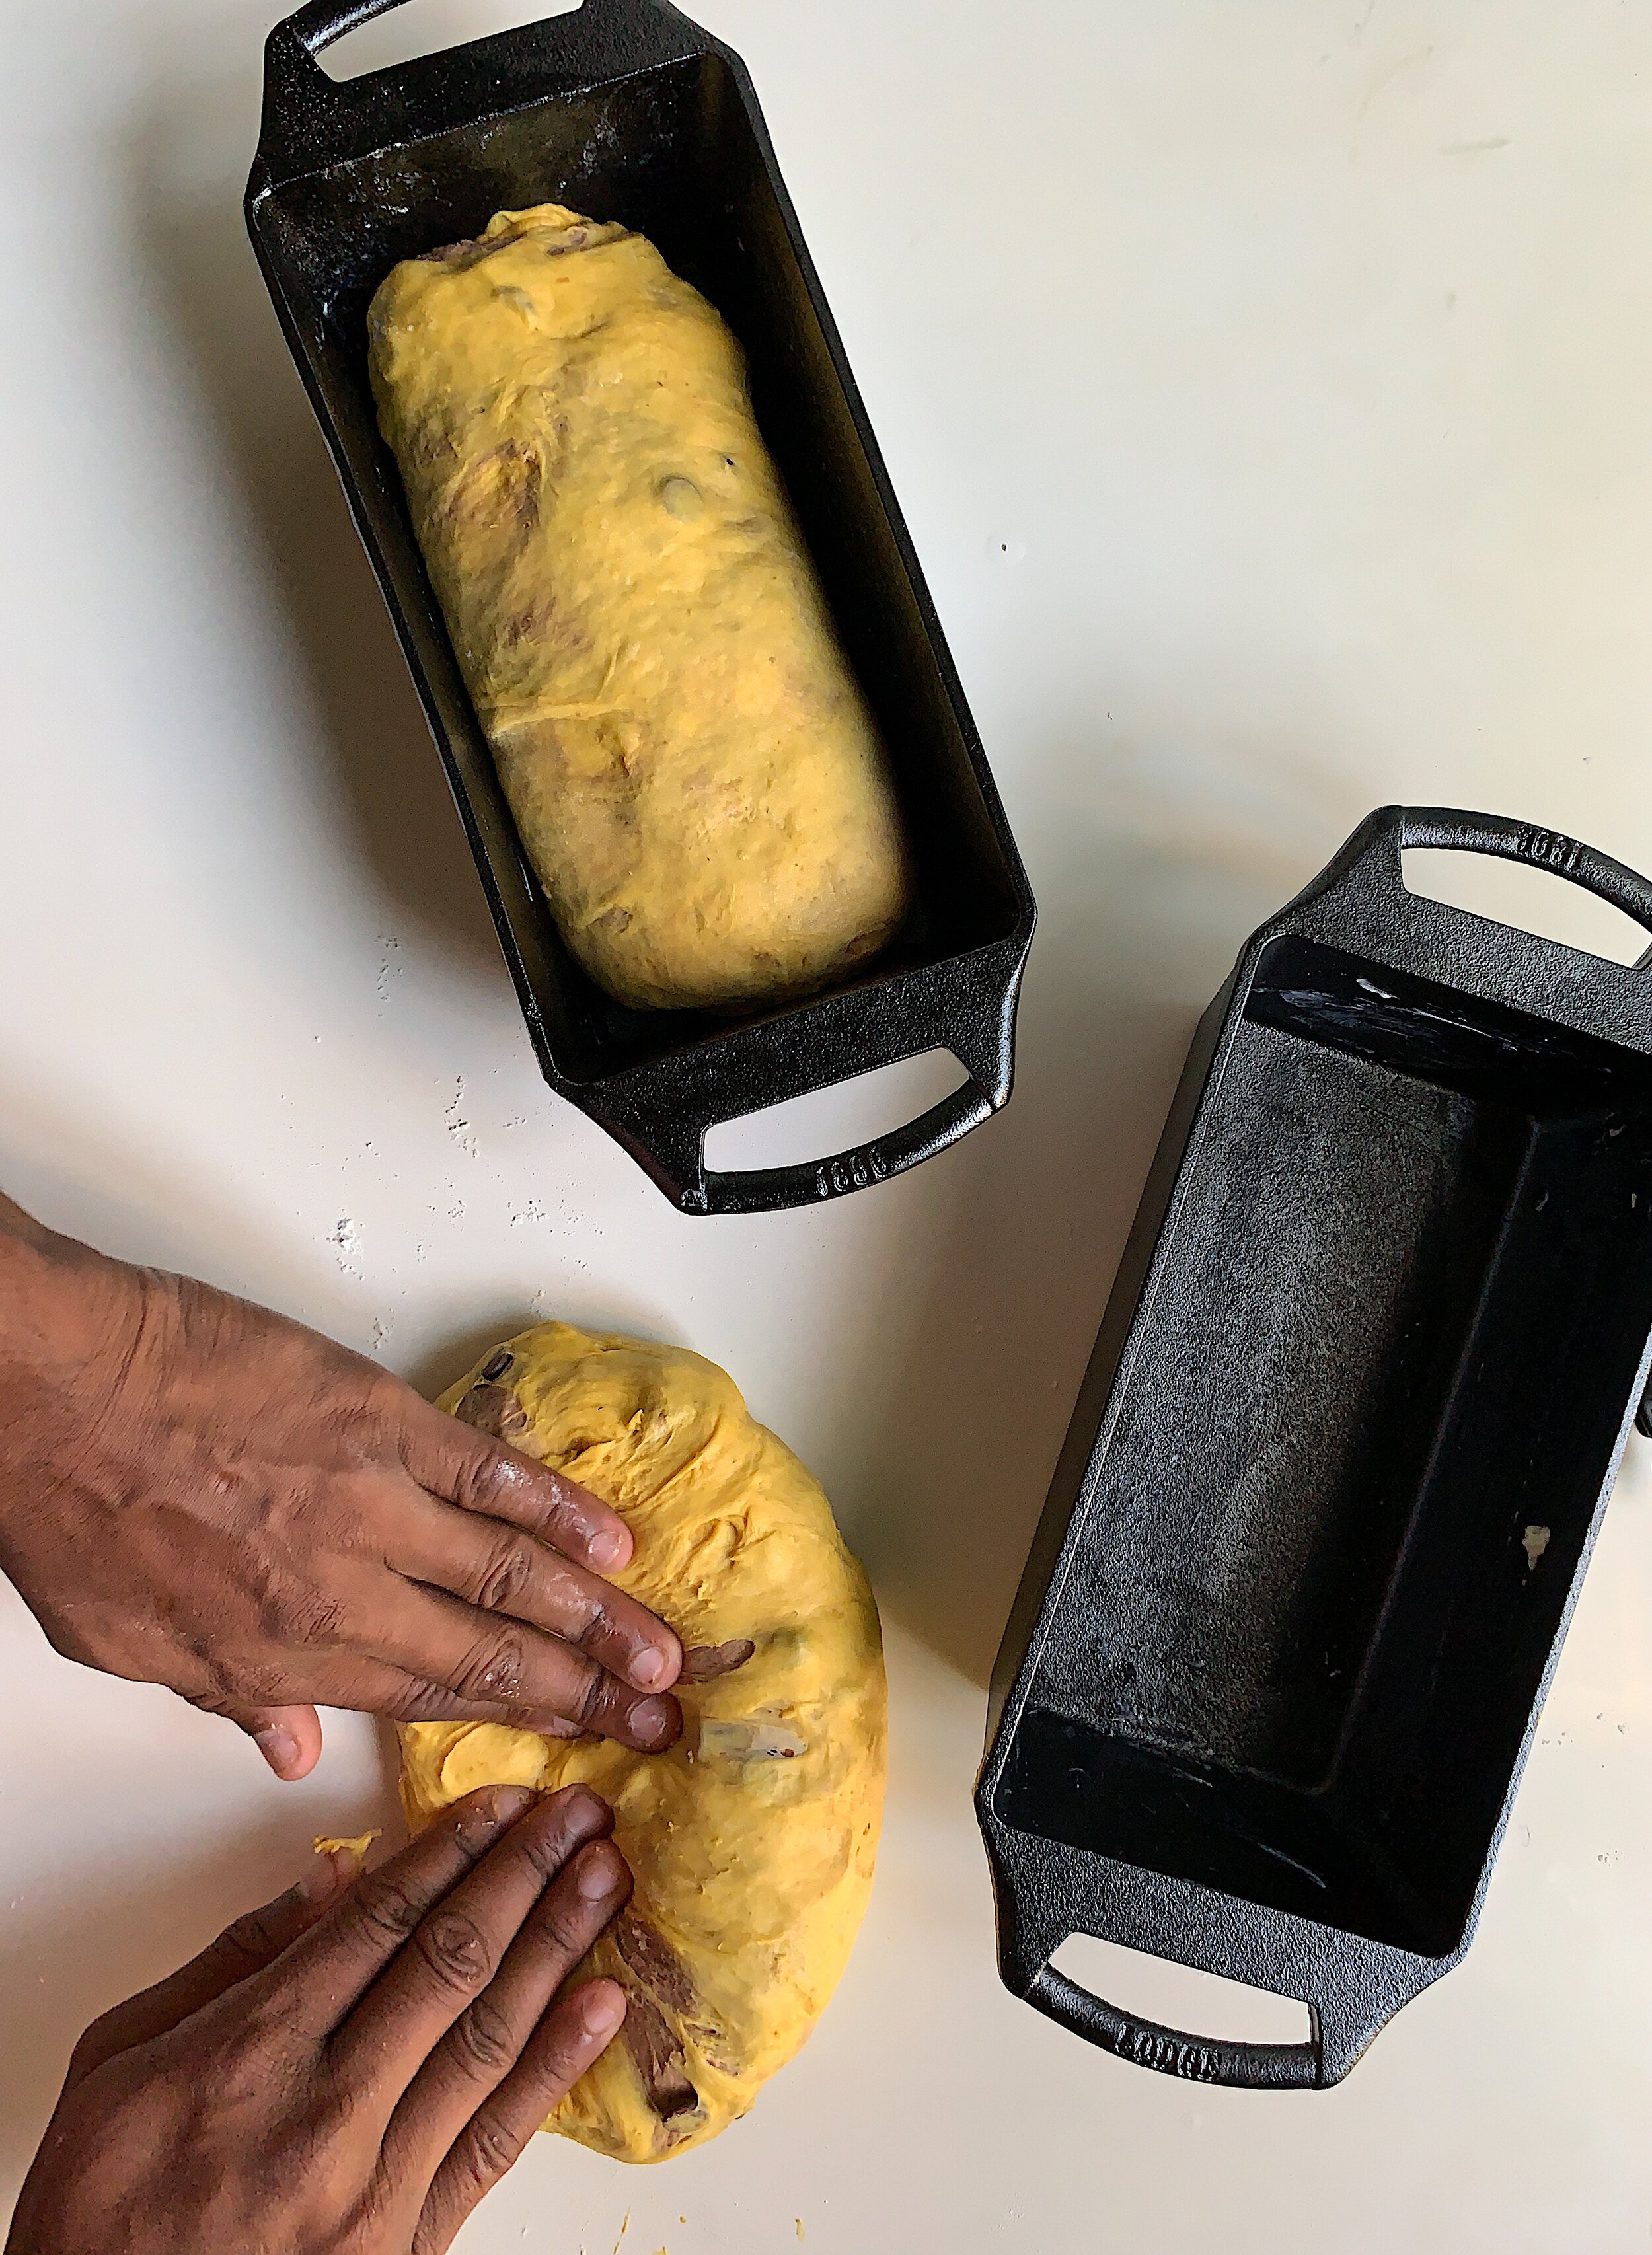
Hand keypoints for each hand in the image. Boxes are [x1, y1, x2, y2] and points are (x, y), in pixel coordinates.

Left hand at [0, 1193, 681, 1776]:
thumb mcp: (127, 1640)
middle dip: (585, 1691)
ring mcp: (370, 1506)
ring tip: (662, 1650)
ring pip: (509, 1575)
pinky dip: (557, 1507)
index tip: (574, 1740)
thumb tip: (291, 1752)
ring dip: (598, 1617)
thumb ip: (227, 1697)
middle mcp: (340, 1595)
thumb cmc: (72, 1505)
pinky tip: (611, 1537)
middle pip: (489, 1655)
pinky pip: (491, 1472)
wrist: (52, 1389)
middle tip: (658, 1718)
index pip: (426, 1702)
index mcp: (279, 1655)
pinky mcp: (381, 1422)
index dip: (512, 1723)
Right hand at [5, 1785, 630, 2254]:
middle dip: (523, 1874)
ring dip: (557, 1945)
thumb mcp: (118, 2062)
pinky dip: (557, 2067)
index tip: (502, 1804)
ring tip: (606, 1877)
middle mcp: (324, 2113)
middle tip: (579, 1814)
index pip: (379, 1924)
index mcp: (250, 2054)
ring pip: (488, 2039)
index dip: (451, 1852)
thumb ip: (231, 1964)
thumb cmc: (97, 2212)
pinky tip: (601, 2004)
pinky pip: (497, 2142)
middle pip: (450, 1963)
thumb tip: (331, 1880)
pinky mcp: (409, 2246)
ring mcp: (375, 2187)